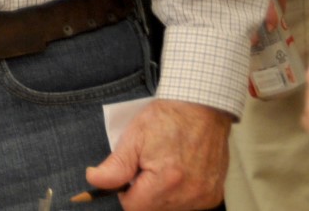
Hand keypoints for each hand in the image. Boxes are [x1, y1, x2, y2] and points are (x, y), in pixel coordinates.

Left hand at [84, 99, 228, 210]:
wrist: (202, 107)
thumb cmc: (168, 119)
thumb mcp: (134, 136)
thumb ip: (115, 165)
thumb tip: (95, 180)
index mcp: (166, 181)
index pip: (133, 208)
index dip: (124, 193)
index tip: (127, 175)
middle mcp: (189, 194)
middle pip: (152, 210)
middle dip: (143, 193)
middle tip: (146, 167)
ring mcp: (204, 197)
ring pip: (169, 209)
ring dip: (161, 195)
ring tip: (164, 168)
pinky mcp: (213, 195)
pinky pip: (188, 204)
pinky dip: (178, 194)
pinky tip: (178, 173)